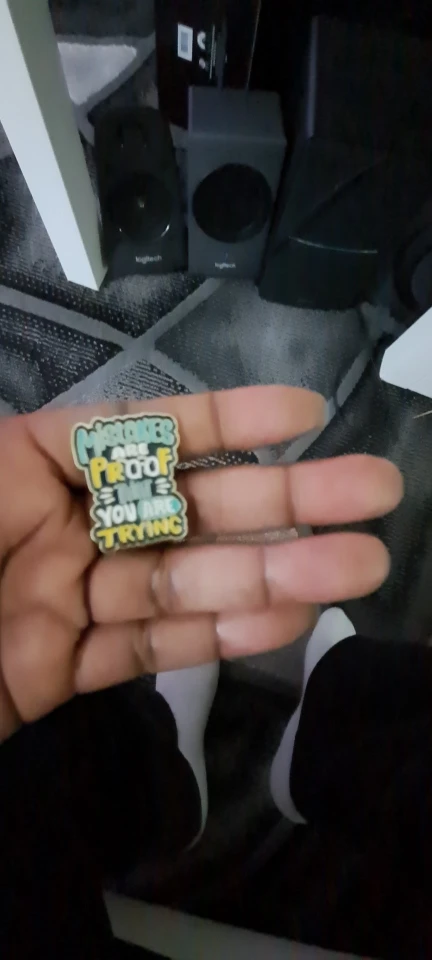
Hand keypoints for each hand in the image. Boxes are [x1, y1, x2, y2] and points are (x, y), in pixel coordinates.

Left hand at [0, 386, 401, 742]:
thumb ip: (20, 453)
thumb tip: (116, 427)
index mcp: (22, 465)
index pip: (138, 433)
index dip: (223, 423)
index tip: (303, 418)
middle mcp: (53, 523)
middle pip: (182, 507)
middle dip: (281, 500)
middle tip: (372, 492)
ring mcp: (62, 598)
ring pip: (182, 582)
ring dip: (272, 575)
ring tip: (355, 569)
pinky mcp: (59, 671)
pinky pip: (148, 648)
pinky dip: (214, 638)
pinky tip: (282, 622)